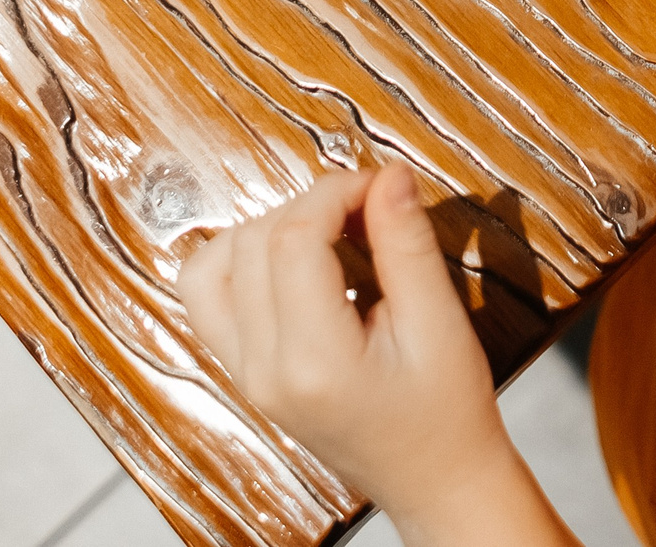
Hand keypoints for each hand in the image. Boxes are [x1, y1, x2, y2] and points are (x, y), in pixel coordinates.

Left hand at [177, 165, 576, 546]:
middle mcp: (263, 371)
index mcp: (313, 363)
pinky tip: (295, 260)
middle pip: (252, 244)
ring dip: (266, 230)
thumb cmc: (445, 413)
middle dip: (309, 205)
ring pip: (211, 267)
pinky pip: (209, 299)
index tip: (379, 185)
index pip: (292, 240)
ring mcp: (246, 375)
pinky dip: (242, 263)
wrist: (435, 479)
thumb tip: (387, 176)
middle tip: (368, 207)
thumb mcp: (439, 323)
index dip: (334, 192)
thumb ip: (407, 244)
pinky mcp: (245, 373)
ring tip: (327, 232)